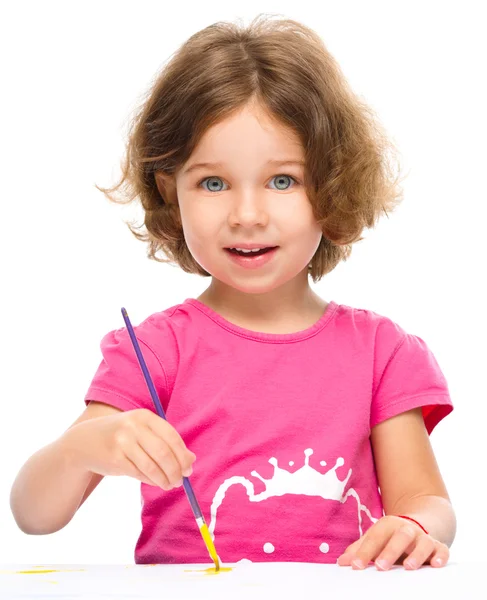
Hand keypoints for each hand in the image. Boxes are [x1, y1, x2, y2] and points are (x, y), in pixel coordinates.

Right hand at [62, 408, 195, 489]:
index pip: (172, 436)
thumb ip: (166, 441)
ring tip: (170, 485)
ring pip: (152, 466)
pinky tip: (156, 482)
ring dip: (165, 479)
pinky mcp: (115, 459)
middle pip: (164, 453)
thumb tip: (191, 460)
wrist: (85, 441)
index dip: (183, 455)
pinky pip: (139, 473)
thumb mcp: (142, 431)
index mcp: (144, 416)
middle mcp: (134, 427)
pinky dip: (151, 480)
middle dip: (176, 470)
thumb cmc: (122, 437)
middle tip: (181, 480)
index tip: (189, 468)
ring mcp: (123, 442)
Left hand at [337, 515, 449, 569]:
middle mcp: (406, 529)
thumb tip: (342, 562)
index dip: (364, 551)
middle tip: (380, 566)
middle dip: (390, 551)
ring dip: (416, 554)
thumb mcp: (375, 539)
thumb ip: (360, 549)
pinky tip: (435, 565)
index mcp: (388, 525)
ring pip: (422, 543)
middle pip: (399, 536)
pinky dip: (440, 556)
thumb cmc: (391, 538)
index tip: (355, 565)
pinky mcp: (438, 547)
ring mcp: (423, 538)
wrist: (418, 526)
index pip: (375, 537)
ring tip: (408, 567)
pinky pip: (442, 550)